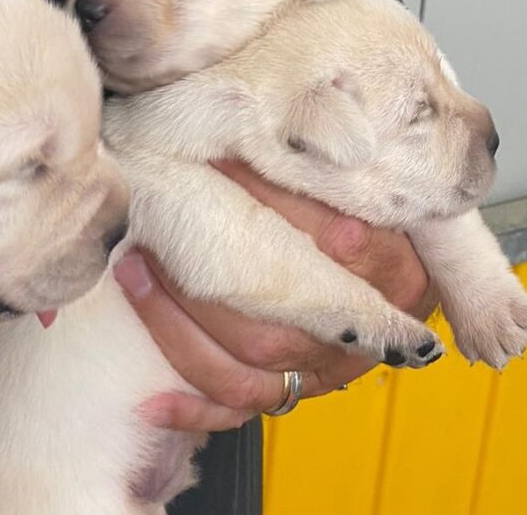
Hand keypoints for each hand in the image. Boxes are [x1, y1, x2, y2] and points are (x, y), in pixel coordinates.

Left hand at [115, 160, 435, 432]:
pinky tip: (150, 398)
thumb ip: (327, 170)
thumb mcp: (368, 189)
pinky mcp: (294, 395)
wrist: (393, 291)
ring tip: (133, 272)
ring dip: (178, 323)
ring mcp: (324, 371)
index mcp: (392, 271)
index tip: (216, 160)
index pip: (333, 239)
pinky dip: (191, 408)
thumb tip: (259, 114)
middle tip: (152, 222)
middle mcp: (359, 331)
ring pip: (248, 364)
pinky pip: (238, 410)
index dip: (270, 201)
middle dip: (204, 270)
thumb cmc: (375, 228)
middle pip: (278, 315)